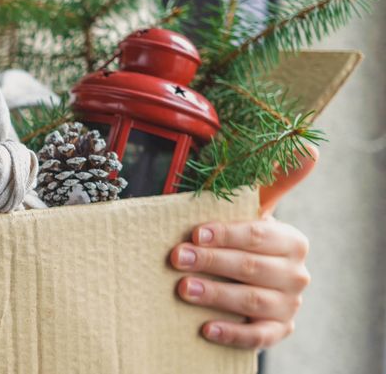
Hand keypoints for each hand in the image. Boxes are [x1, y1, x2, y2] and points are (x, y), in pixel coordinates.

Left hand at [170, 146, 317, 348]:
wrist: (252, 283)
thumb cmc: (246, 241)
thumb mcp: (256, 211)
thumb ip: (274, 180)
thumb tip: (307, 147)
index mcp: (291, 241)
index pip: (258, 236)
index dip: (226, 234)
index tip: (195, 231)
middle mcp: (295, 275)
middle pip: (251, 268)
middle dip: (212, 261)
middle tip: (177, 257)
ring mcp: (288, 306)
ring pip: (252, 301)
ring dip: (216, 294)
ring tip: (183, 288)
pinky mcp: (277, 331)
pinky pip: (257, 337)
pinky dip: (232, 333)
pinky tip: (205, 328)